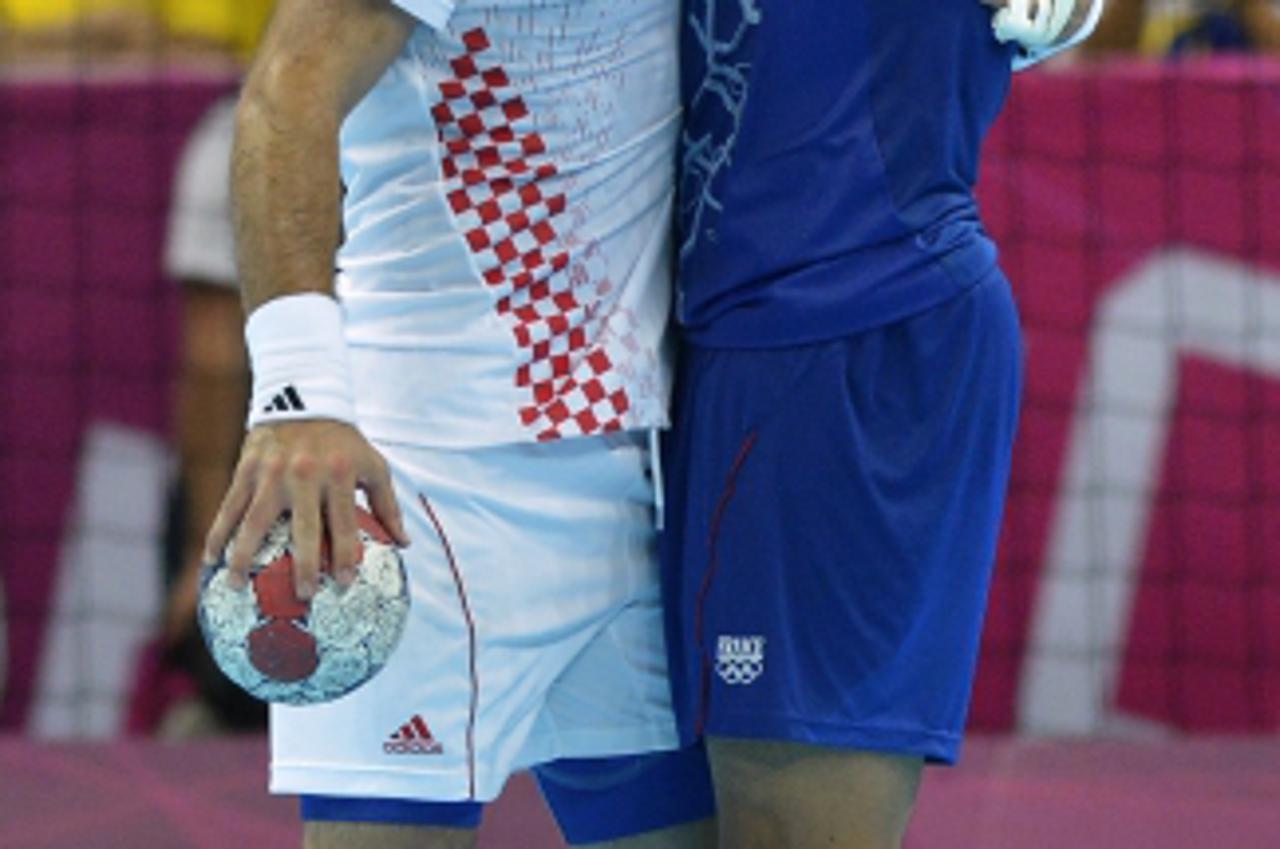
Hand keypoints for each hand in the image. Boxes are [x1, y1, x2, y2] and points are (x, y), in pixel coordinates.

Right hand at [204, 420, 409, 599]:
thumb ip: (387, 505)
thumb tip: (405, 544)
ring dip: (243, 557)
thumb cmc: (343, 442)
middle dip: (302, 567)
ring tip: (235, 586)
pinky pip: (229, 507)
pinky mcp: (246, 470)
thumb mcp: (373, 465)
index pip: (343, 525)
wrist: (303, 400)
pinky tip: (210, 559)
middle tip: (302, 597)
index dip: (343, 557)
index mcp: (338, 476)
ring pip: (253, 522)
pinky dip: (217, 533)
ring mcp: (271, 474)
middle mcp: (304, 476)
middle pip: (302, 531)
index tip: (343, 584)